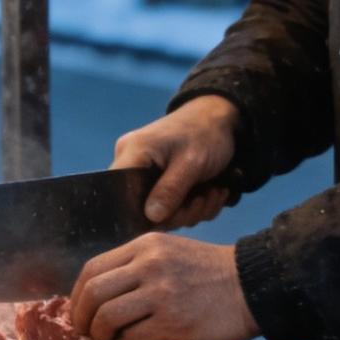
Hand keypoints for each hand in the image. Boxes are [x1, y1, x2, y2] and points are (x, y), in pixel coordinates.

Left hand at [70, 235, 259, 339]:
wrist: (252, 286)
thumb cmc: (210, 274)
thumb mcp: (171, 253)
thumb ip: (138, 266)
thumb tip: (102, 296)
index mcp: (145, 246)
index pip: (93, 268)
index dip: (77, 295)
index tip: (79, 312)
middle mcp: (149, 265)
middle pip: (93, 293)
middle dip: (82, 318)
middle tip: (86, 333)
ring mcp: (161, 294)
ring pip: (107, 318)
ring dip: (101, 337)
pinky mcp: (173, 322)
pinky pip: (131, 339)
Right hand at [111, 95, 239, 226]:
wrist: (221, 121)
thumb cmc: (204, 133)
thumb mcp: (191, 163)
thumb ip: (170, 190)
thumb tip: (152, 218)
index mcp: (132, 153)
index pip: (118, 191)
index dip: (141, 211)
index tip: (174, 212)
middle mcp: (133, 165)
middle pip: (142, 209)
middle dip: (179, 212)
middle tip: (204, 199)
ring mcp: (147, 177)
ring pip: (162, 213)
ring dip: (192, 210)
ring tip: (212, 192)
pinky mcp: (161, 185)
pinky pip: (173, 209)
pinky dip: (194, 207)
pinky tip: (210, 193)